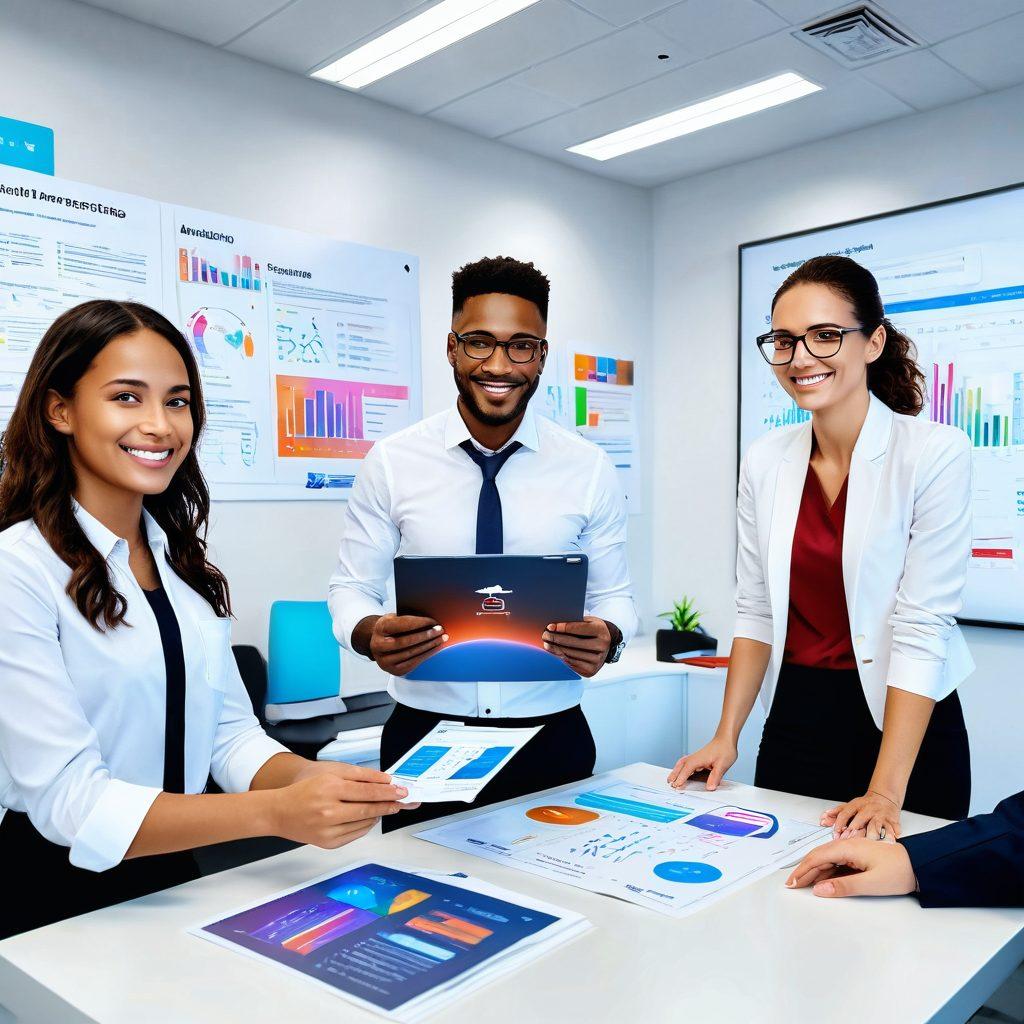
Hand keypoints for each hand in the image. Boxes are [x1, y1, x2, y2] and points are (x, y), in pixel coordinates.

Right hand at [268, 764, 418, 847]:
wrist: (279, 812)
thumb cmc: (304, 790)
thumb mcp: (330, 773)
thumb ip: (358, 776)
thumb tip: (383, 780)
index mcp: (330, 789)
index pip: (367, 791)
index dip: (388, 791)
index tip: (401, 791)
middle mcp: (329, 811)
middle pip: (368, 809)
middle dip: (388, 805)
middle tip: (402, 801)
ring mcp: (328, 830)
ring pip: (364, 824)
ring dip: (377, 815)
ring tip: (384, 807)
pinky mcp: (328, 843)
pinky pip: (355, 834)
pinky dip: (365, 826)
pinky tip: (367, 818)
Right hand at [367, 614, 446, 675]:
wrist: (380, 642)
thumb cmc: (392, 628)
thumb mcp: (395, 618)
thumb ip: (408, 619)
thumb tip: (430, 622)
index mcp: (379, 629)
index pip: (400, 625)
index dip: (418, 623)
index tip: (433, 621)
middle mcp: (378, 646)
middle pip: (405, 641)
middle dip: (425, 636)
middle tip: (439, 630)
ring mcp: (384, 660)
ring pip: (410, 654)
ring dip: (429, 646)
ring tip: (441, 639)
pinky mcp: (393, 671)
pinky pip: (413, 663)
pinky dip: (426, 655)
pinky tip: (434, 648)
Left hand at [542, 616, 610, 677]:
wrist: (606, 646)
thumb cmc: (592, 630)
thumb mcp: (588, 622)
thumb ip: (575, 622)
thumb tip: (554, 626)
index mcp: (601, 630)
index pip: (580, 628)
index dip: (564, 627)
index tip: (550, 626)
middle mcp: (602, 646)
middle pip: (574, 643)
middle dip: (557, 638)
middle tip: (545, 635)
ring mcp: (598, 660)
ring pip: (571, 654)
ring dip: (556, 649)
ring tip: (546, 644)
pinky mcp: (591, 670)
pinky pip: (572, 663)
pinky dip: (561, 657)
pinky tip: (555, 652)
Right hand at [667, 736, 736, 789]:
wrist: (726, 739)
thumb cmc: (724, 749)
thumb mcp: (722, 764)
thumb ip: (715, 776)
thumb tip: (709, 788)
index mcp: (697, 759)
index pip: (686, 770)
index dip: (681, 779)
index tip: (676, 786)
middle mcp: (694, 758)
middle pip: (680, 766)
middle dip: (674, 775)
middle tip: (670, 783)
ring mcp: (695, 757)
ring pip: (681, 764)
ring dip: (675, 771)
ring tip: (671, 778)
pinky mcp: (698, 757)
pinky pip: (685, 763)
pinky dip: (680, 768)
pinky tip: (682, 771)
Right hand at [785, 837, 917, 897]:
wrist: (919, 866)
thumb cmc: (898, 873)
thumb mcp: (871, 883)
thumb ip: (843, 886)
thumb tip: (818, 890)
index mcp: (848, 848)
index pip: (817, 857)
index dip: (802, 870)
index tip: (791, 883)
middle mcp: (848, 846)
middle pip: (819, 856)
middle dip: (804, 870)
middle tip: (792, 885)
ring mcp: (853, 850)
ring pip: (827, 859)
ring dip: (814, 871)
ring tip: (803, 884)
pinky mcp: (858, 857)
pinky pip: (837, 863)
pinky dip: (826, 871)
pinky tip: (822, 880)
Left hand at [821, 789, 901, 840]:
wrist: (885, 798)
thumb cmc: (865, 805)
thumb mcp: (850, 806)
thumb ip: (836, 813)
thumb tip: (822, 819)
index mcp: (856, 805)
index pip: (845, 813)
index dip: (840, 824)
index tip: (836, 834)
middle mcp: (868, 809)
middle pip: (860, 819)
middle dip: (854, 830)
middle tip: (848, 839)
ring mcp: (880, 815)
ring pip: (876, 824)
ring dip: (872, 833)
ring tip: (869, 840)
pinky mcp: (892, 821)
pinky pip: (892, 829)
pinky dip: (892, 835)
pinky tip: (890, 841)